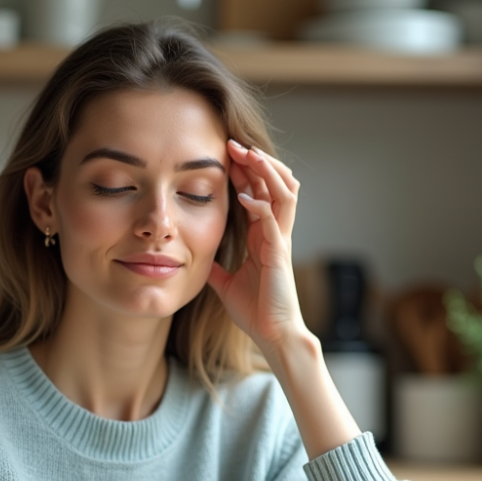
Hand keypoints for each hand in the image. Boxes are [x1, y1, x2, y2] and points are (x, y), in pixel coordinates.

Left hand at [207, 139, 307, 354]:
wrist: (272, 335)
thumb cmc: (255, 311)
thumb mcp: (226, 283)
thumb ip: (215, 267)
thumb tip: (196, 258)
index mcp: (264, 236)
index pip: (259, 192)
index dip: (245, 172)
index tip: (226, 156)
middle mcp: (275, 233)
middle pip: (275, 184)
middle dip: (257, 161)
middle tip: (235, 144)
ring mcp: (280, 241)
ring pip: (284, 194)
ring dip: (266, 172)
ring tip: (248, 155)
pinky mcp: (279, 255)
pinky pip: (273, 222)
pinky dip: (261, 206)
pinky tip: (245, 197)